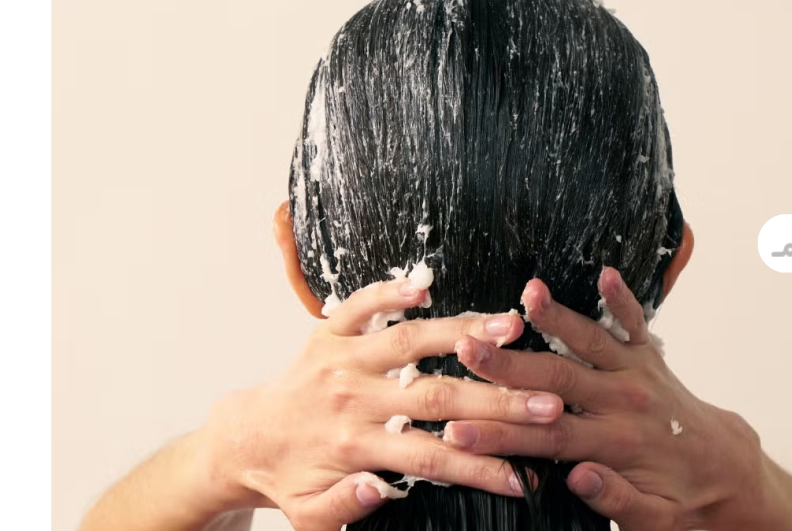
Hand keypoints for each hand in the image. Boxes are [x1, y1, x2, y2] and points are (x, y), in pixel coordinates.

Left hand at [196, 278, 564, 530]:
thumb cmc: (287, 478)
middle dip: (496, 400)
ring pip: (409, 342)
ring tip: (512, 324)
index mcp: (350, 446)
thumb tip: (380, 489)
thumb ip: (344, 507)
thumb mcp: (310, 515)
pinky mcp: (327, 332)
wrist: (244, 438)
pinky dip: (389, 291)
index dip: (480, 467)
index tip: (524, 476)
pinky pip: (359, 305)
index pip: (430, 459)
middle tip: (547, 401)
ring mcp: (340, 359)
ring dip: (463, 332)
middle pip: (435, 397)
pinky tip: (426, 284)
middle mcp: (350, 398)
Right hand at [447, 268, 766, 530]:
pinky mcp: (649, 358)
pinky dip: (623, 298)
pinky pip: (636, 324)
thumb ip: (616, 499)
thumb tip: (577, 476)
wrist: (732, 478)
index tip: (455, 431)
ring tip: (528, 292)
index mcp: (616, 446)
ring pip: (590, 342)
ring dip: (557, 317)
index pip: (545, 439)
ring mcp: (637, 376)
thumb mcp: (653, 521)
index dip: (497, 435)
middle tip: (466, 349)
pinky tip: (605, 272)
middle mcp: (624, 404)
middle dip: (507, 366)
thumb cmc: (684, 502)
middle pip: (555, 380)